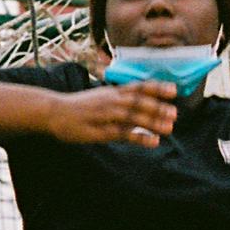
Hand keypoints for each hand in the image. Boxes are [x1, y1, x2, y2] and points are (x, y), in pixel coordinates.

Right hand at [50, 81, 176, 148]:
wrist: (53, 112)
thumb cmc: (79, 107)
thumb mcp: (101, 99)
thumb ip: (120, 102)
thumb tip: (141, 106)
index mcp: (112, 92)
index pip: (137, 87)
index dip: (156, 88)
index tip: (174, 89)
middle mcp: (110, 101)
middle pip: (137, 101)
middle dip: (157, 106)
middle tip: (175, 113)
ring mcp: (104, 115)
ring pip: (132, 116)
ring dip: (152, 121)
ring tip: (169, 127)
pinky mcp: (99, 131)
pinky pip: (122, 134)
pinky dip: (139, 137)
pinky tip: (153, 142)